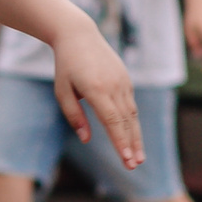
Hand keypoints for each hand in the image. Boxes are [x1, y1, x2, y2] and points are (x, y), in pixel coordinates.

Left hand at [53, 25, 142, 167]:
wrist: (79, 35)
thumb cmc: (66, 66)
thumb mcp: (62, 91)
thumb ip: (74, 116)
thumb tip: (86, 139)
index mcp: (96, 89)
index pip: (112, 121)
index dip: (120, 141)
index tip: (125, 158)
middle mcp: (113, 86)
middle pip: (126, 121)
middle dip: (131, 145)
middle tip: (134, 165)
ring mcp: (122, 82)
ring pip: (133, 115)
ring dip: (136, 137)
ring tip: (138, 158)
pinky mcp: (126, 80)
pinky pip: (130, 105)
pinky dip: (133, 123)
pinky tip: (132, 138)